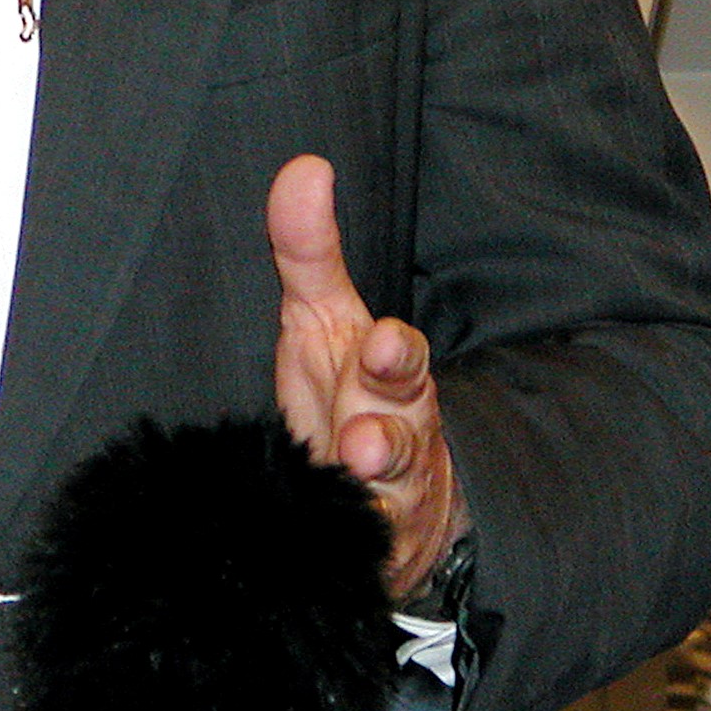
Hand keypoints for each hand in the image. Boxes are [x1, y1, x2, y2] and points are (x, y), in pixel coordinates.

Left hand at [267, 154, 465, 597]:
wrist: (394, 500)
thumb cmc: (346, 391)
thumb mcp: (321, 319)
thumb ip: (307, 249)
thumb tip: (304, 167)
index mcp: (387, 374)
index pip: (400, 358)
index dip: (396, 353)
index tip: (379, 343)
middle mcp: (400, 431)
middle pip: (405, 427)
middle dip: (391, 421)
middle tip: (369, 423)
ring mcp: (392, 492)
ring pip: (393, 487)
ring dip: (377, 473)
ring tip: (359, 462)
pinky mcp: (375, 541)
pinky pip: (368, 543)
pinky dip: (359, 536)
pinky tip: (343, 531)